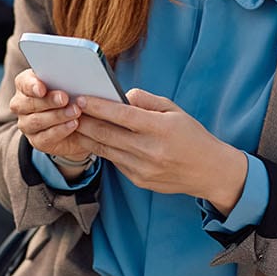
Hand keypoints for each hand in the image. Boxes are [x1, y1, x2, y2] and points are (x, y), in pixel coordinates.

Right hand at [11, 69, 94, 162]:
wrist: (79, 125)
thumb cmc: (71, 96)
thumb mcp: (69, 85)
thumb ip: (66, 79)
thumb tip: (77, 75)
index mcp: (26, 86)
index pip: (24, 83)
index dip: (32, 86)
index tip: (42, 89)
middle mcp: (21, 105)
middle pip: (29, 103)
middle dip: (48, 101)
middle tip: (64, 98)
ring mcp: (27, 124)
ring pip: (36, 121)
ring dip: (57, 116)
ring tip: (75, 111)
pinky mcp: (37, 140)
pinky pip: (45, 137)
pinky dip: (60, 130)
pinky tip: (73, 124)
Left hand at [74, 88, 247, 212]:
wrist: (211, 172)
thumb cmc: (192, 136)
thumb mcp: (175, 111)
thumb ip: (146, 100)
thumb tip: (120, 95)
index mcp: (161, 129)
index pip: (122, 115)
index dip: (97, 106)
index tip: (79, 98)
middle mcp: (150, 150)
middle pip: (106, 133)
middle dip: (83, 120)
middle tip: (66, 109)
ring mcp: (143, 168)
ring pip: (105, 149)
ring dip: (85, 135)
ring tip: (70, 122)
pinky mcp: (139, 180)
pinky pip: (114, 161)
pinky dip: (100, 148)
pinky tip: (90, 138)